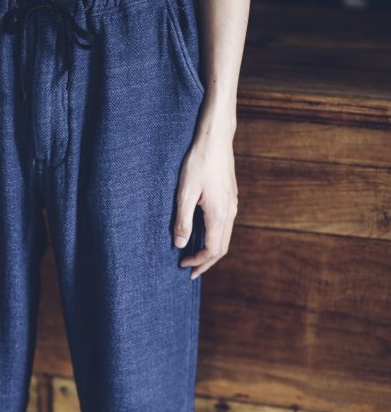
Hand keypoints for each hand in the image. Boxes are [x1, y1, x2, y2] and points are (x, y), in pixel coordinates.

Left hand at [173, 124, 237, 279]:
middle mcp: (230, 213)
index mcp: (219, 215)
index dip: (198, 261)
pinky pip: (225, 227)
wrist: (215, 140)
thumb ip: (183, 221)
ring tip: (195, 257)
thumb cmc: (198, 163)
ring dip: (211, 251)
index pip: (212, 250)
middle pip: (222, 248)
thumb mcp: (185, 193)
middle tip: (190, 271)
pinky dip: (215, 238)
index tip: (182, 264)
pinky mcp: (230, 199)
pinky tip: (202, 236)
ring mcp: (232, 206)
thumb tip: (180, 245)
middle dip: (206, 262)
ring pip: (225, 238)